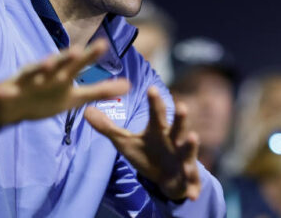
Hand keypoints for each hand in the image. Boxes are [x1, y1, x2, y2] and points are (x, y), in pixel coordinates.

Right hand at [0, 39, 130, 125]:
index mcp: (61, 76)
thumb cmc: (46, 97)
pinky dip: (4, 92)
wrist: (11, 104)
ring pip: (32, 73)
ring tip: (47, 63)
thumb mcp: (74, 97)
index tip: (103, 44)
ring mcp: (26, 82)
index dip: (89, 56)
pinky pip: (4, 93)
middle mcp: (45, 74)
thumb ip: (100, 91)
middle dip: (65, 58)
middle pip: (57, 65)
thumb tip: (130, 85)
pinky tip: (2, 91)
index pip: (77, 64)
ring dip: (38, 68)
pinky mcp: (7, 93)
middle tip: (76, 51)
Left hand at [84, 87, 200, 200]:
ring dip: (191, 145)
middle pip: (177, 127)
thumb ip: (107, 127)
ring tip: (193, 137)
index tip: (152, 88)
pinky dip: (193, 187)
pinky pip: (191, 183)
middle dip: (179, 118)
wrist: (166, 178)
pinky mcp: (186, 178)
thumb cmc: (148, 154)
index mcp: (159, 131)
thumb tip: (86, 110)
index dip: (154, 101)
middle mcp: (174, 141)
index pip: (156, 113)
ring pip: (188, 150)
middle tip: (181, 106)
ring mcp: (183, 159)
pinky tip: (194, 193)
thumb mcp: (125, 142)